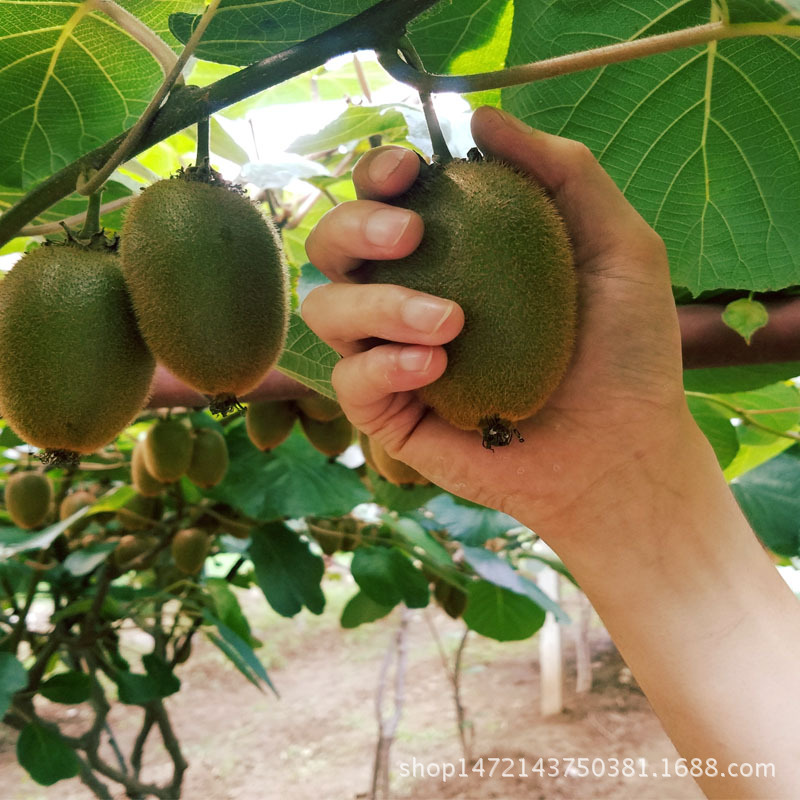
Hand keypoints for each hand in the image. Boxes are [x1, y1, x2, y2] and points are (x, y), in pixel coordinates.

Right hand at [302, 106, 689, 537]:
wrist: (623, 448)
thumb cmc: (625, 352)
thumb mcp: (617, 245)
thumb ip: (562, 172)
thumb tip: (482, 117)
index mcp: (454, 257)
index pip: (386, 202)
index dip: (379, 176)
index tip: (410, 170)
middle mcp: (412, 301)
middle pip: (335, 248)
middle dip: (355, 228)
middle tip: (410, 237)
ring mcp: (395, 360)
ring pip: (327, 311)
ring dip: (375, 305)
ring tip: (450, 322)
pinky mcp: (392, 417)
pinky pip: (350, 383)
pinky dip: (382, 367)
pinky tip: (435, 368)